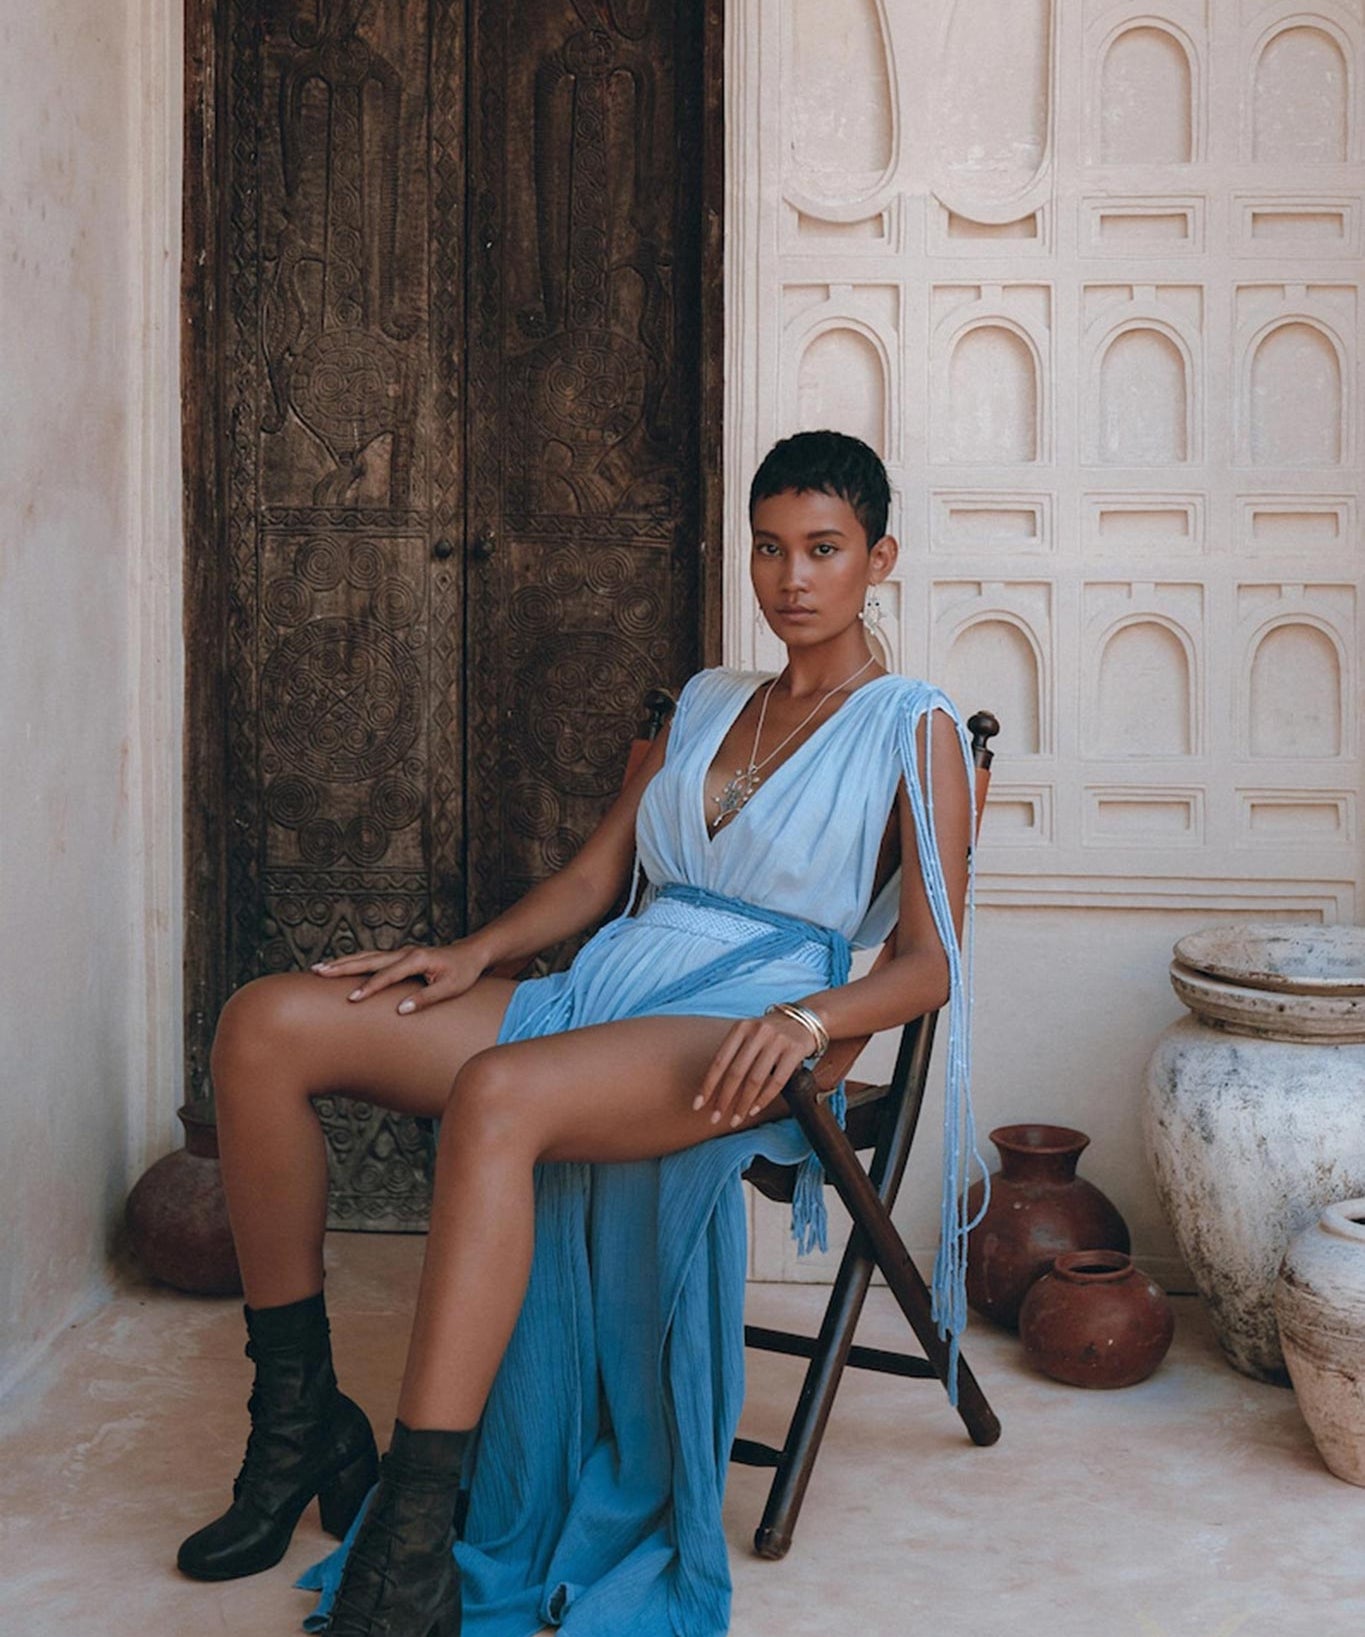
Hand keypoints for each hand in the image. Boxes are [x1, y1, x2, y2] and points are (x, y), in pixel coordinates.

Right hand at [310, 940, 487, 1013]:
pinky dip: (353, 961)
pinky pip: (371, 958)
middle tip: (318, 972)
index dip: (369, 988)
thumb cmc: (462, 972)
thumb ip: (426, 998)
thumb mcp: (450, 988)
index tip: (352, 999)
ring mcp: (400, 952)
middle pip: (368, 959)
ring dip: (342, 962)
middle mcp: (404, 952)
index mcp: (416, 959)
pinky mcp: (398, 956)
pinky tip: (339, 967)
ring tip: (319, 968)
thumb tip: (401, 1010)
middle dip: (342, 967)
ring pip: (366, 956)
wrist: (470, 954)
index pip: (387, 975)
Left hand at [693, 1009, 817, 1128]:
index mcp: (741, 1028)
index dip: (707, 1085)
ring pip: (755, 1080)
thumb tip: (711, 1089)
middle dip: (723, 1099)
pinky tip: (754, 1110)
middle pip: (736, 1073)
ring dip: (743, 1104)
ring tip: (735, 1119)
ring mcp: (777, 1040)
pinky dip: (764, 1098)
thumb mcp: (749, 1034)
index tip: (698, 1105)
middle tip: (715, 1119)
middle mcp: (758, 1032)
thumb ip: (734, 1054)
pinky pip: (777, 1081)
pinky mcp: (795, 1050)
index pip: (719, 1061)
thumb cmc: (769, 1033)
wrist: (804, 1019)